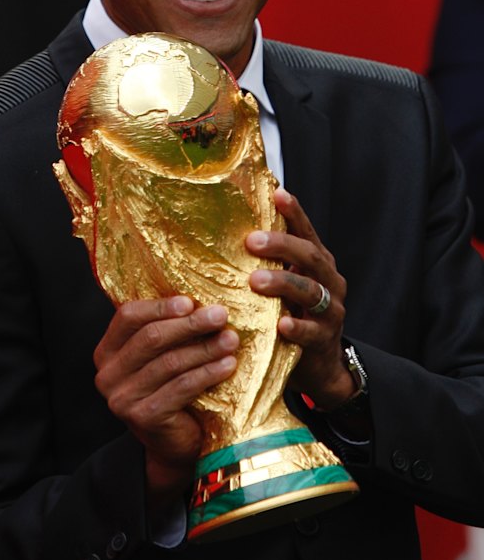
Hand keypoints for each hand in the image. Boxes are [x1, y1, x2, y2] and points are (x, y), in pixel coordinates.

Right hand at [93, 297, 238, 505]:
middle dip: (190, 324)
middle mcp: (107, 374)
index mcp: (107, 350)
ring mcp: (122, 398)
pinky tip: (228, 364)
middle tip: (220, 315)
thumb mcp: (162, 355)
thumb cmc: (171, 388)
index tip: (191, 301)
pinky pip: (181, 387)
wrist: (174, 443)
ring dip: (205, 347)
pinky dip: (208, 373)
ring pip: (170, 362)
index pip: (129, 316)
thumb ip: (167, 329)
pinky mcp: (142, 417)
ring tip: (231, 339)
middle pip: (151, 337)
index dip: (161, 306)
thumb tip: (200, 297)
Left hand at [246, 188, 352, 409]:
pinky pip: (311, 332)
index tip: (278, 194)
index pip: (306, 231)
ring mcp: (331, 310)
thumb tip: (229, 230)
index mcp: (318, 262)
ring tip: (256, 281)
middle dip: (282, 245)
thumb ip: (269, 261)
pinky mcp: (324, 339)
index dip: (294, 212)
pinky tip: (281, 325)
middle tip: (252, 240)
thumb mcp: (284, 284)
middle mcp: (329, 280)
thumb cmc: (292, 314)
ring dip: (283, 283)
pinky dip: (297, 328)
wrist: (319, 365)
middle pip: (310, 255)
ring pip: (311, 291)